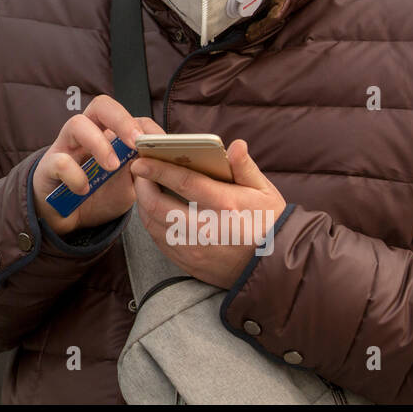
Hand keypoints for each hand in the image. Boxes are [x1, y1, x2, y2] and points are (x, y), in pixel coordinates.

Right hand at [32, 95, 166, 234]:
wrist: (70, 221)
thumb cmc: (100, 195)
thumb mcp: (128, 186)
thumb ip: (141, 172)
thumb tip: (157, 161)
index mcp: (108, 134)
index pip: (127, 115)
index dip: (144, 125)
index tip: (160, 144)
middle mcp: (86, 133)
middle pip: (101, 106)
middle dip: (121, 120)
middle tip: (135, 143)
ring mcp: (65, 146)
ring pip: (77, 124)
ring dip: (99, 144)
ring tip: (111, 167)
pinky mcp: (48, 165)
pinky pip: (60, 161)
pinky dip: (75, 176)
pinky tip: (84, 189)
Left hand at [131, 138, 286, 288]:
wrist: (274, 266)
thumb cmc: (269, 222)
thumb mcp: (264, 191)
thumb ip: (244, 167)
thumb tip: (235, 145)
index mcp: (225, 204)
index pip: (183, 182)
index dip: (158, 169)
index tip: (142, 160)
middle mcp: (206, 228)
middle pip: (158, 205)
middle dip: (142, 186)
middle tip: (138, 172)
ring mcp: (195, 249)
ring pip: (153, 224)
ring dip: (143, 204)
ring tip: (144, 188)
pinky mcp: (189, 263)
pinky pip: (159, 241)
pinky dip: (151, 224)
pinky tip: (154, 211)